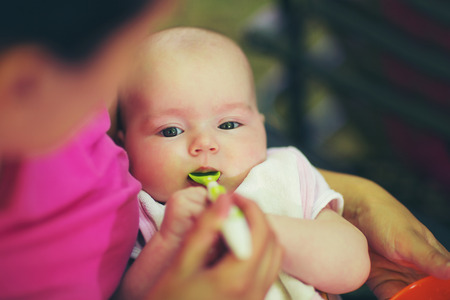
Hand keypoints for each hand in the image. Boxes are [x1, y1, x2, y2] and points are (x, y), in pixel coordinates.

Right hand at [147, 193, 282, 299]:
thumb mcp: (181, 265)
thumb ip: (205, 229)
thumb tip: (225, 201)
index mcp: (238, 279)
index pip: (261, 231)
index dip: (250, 207)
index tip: (231, 197)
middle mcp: (255, 292)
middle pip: (272, 242)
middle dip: (255, 219)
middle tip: (231, 209)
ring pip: (273, 257)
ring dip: (259, 235)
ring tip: (232, 228)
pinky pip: (266, 272)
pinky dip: (257, 253)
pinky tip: (232, 251)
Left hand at [353, 183, 449, 298]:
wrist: (353, 212)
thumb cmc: (385, 218)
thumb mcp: (409, 239)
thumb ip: (430, 257)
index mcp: (435, 261)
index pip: (445, 285)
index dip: (442, 293)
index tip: (438, 297)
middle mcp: (419, 272)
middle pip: (429, 295)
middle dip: (426, 299)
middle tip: (419, 299)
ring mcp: (400, 278)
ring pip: (411, 299)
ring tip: (404, 299)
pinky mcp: (381, 282)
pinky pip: (391, 298)